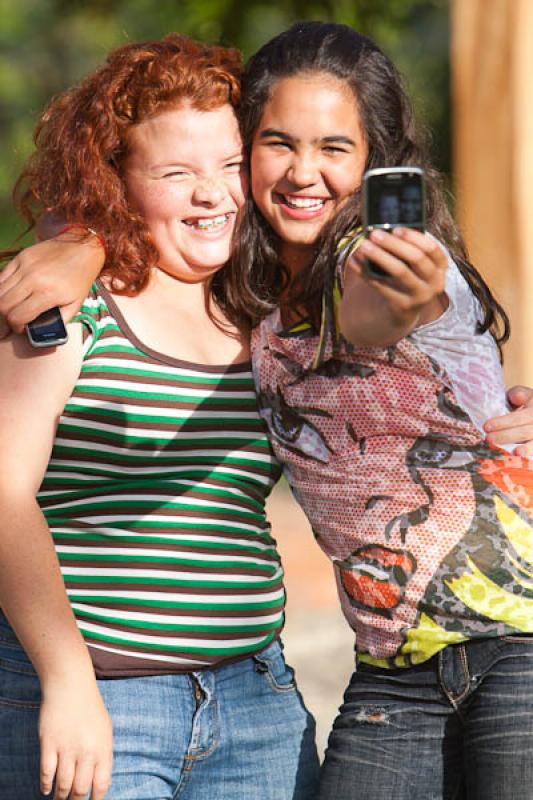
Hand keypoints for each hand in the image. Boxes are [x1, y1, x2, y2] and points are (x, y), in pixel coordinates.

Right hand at [0, 234, 104, 334]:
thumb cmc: (80, 278)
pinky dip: (2, 287)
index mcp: (48, 293)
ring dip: (3, 303)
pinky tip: (12, 293)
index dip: (16, 327)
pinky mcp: (21, 257)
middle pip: (3, 305)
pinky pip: (2, 276)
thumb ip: (59, 320)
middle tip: (14, 319)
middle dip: (6, 317)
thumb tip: (42, 332)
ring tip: (12, 307)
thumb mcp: (76, 304)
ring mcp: (25, 266)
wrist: (82, 248)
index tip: (20, 328)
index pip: (17, 316)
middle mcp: (33, 279)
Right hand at [39, 678, 111, 799]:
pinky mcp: (49, 743)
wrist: (71, 686)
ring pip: (63, 785)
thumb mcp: (105, 729)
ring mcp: (67, 747)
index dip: (96, 799)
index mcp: (103, 748)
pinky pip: (46, 772)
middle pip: (80, 789)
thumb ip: (103, 754)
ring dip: (60, 796)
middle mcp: (86, 751)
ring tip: (59, 799)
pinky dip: (46, 785)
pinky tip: (46, 789)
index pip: (101, 784)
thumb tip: (99, 780)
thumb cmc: (90, 707)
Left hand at [354, 228, 447, 327]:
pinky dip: (366, 273)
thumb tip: (381, 229)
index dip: (414, 237)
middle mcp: (435, 282)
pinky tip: (354, 263)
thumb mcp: (413, 264)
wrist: (404, 311)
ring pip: (400, 271)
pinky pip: (383, 287)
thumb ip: (406, 248)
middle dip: (394, 244)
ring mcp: (421, 296)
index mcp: (440, 266)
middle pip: (416, 258)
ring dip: (380, 256)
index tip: (395, 228)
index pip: (432, 248)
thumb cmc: (407, 277)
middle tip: (374, 234)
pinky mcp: (404, 306)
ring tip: (363, 246)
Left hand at [484, 385, 532, 456]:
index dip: (504, 422)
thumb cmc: (526, 403)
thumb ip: (519, 393)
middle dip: (506, 436)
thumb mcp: (525, 395)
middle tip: (488, 439)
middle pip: (525, 432)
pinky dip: (527, 458)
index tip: (486, 427)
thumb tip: (516, 397)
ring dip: (523, 450)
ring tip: (513, 454)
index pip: (520, 417)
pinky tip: (519, 462)